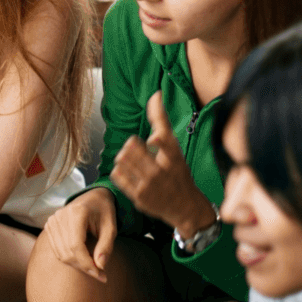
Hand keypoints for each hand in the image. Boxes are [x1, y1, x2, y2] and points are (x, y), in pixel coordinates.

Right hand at [44, 188, 117, 281]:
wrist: (93, 198)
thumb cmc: (104, 212)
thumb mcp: (111, 227)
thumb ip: (106, 246)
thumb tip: (99, 267)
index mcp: (76, 212)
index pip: (76, 245)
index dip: (87, 263)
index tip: (101, 275)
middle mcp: (60, 216)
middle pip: (67, 252)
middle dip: (84, 267)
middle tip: (100, 274)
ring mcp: (52, 220)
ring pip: (61, 254)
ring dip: (77, 265)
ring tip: (93, 268)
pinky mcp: (49, 226)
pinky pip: (57, 250)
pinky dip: (70, 259)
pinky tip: (83, 260)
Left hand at [110, 92, 215, 238]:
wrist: (185, 206)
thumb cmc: (177, 172)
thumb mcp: (174, 147)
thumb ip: (162, 121)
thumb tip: (155, 94)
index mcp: (174, 156)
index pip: (166, 143)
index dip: (157, 141)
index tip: (153, 140)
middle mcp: (162, 171)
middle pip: (132, 148)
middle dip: (131, 145)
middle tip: (137, 149)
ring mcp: (149, 185)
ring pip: (122, 159)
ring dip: (123, 157)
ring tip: (132, 161)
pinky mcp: (138, 196)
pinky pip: (117, 175)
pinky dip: (119, 170)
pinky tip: (129, 172)